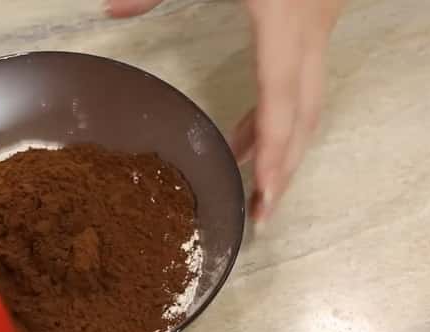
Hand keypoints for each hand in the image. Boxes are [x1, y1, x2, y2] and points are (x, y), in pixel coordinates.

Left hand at [106, 0, 343, 227]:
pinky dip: (281, 109)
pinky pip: (306, 78)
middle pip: (306, 115)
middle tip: (262, 212)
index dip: (275, 157)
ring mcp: (320, 22)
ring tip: (247, 178)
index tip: (266, 201)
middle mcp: (310, 27)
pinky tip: (251, 126)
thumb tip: (108, 10)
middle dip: (285, 167)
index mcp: (282, 17)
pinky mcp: (318, 16)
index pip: (282, 102)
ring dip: (281, 142)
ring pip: (310, 100)